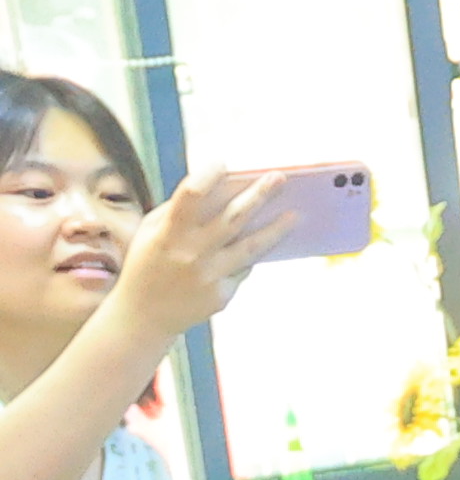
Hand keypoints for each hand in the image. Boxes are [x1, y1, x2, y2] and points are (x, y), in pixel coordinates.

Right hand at [112, 167, 291, 340]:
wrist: (144, 316)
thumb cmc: (148, 265)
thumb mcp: (152, 234)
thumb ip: (179, 213)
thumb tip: (219, 191)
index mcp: (168, 233)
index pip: (190, 197)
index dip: (207, 177)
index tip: (223, 163)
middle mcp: (191, 253)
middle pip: (232, 218)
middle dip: (258, 195)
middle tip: (280, 177)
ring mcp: (209, 276)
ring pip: (251, 247)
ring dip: (276, 229)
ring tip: (295, 214)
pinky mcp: (223, 295)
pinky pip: (243, 268)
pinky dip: (251, 255)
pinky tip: (265, 243)